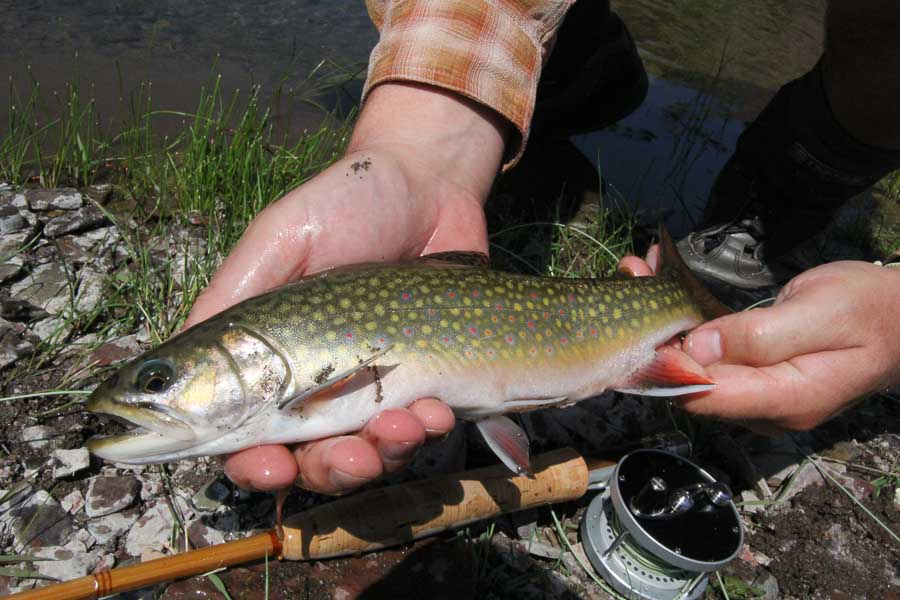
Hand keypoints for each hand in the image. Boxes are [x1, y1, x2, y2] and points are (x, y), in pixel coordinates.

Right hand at [185, 83, 508, 492]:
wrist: (432, 185)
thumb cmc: (346, 204)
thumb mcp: (279, 237)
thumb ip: (234, 295)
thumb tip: (174, 363)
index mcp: (271, 360)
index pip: (246, 435)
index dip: (252, 464)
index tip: (271, 465)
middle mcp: (319, 383)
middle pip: (310, 461)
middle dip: (329, 470)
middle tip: (352, 456)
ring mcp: (375, 387)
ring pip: (367, 457)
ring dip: (382, 456)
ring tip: (405, 423)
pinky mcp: (425, 381)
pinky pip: (420, 431)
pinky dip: (425, 432)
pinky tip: (435, 409)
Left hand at [619, 253, 899, 432]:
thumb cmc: (870, 309)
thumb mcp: (820, 313)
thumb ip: (758, 336)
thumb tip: (696, 350)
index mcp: (787, 400)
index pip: (705, 397)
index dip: (666, 364)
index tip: (642, 319)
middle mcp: (766, 408)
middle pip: (692, 383)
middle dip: (656, 334)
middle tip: (634, 273)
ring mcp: (761, 397)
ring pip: (696, 368)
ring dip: (667, 323)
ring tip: (643, 269)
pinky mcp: (757, 379)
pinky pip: (712, 357)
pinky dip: (687, 323)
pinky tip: (670, 283)